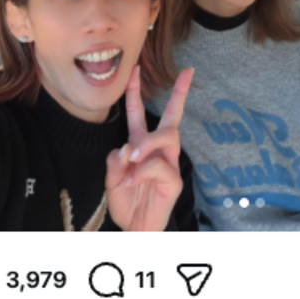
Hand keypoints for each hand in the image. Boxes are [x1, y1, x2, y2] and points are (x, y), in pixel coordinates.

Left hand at [105, 65, 192, 230]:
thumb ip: (115, 162)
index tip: (136, 68)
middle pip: (172, 117)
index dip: (135, 91)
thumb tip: (126, 147)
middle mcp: (158, 151)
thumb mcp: (112, 179)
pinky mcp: (173, 180)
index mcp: (141, 145)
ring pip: (167, 136)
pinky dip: (141, 171)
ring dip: (148, 142)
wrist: (135, 229)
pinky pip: (158, 165)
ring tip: (133, 157)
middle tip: (188, 73)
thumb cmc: (127, 202)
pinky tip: (131, 182)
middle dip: (180, 94)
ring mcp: (169, 164)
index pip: (138, 113)